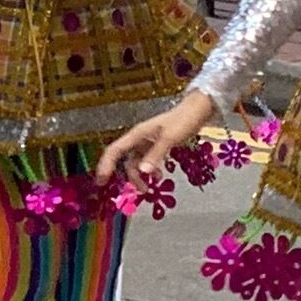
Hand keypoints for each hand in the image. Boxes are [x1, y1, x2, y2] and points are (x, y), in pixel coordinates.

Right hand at [96, 90, 215, 186]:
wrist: (198, 110)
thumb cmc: (183, 120)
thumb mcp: (170, 137)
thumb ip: (156, 154)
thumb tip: (143, 172)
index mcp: (137, 134)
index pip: (114, 150)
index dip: (105, 165)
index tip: (101, 181)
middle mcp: (139, 138)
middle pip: (125, 160)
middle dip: (128, 176)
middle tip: (136, 190)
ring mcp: (147, 142)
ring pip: (136, 163)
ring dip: (141, 176)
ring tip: (149, 187)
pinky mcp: (156, 145)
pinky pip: (147, 161)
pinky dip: (150, 170)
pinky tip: (159, 176)